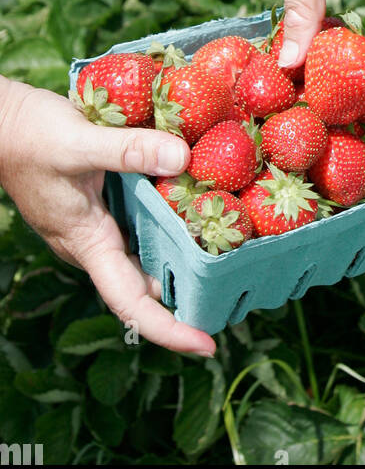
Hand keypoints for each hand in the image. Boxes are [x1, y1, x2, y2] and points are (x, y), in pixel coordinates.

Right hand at [0, 77, 214, 355]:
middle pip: (146, 283)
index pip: (129, 303)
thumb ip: (128, 150)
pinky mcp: (103, 202)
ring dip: (183, 254)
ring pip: (147, 250)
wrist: (3, 122)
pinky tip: (199, 203)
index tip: (206, 345)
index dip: (168, 330)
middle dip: (188, 293)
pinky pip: (143, 220)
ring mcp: (98, 224)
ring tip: (232, 254)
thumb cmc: (30, 137)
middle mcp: (96, 242)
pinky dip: (171, 217)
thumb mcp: (79, 141)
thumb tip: (182, 158)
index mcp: (88, 243)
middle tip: (237, 292)